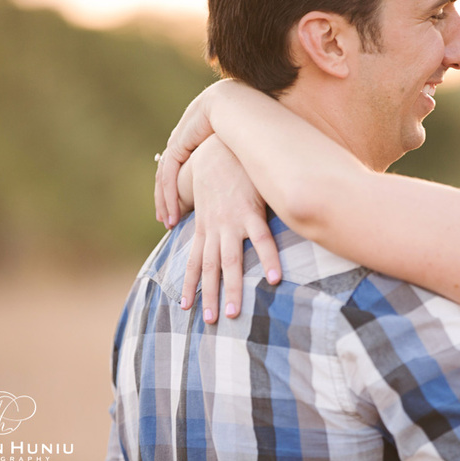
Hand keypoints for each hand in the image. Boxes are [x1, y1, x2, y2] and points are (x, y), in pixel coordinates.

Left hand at [155, 80, 235, 227]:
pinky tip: (171, 214)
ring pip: (164, 179)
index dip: (178, 188)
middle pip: (167, 175)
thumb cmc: (247, 121)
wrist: (238, 104)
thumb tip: (256, 171)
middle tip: (167, 219)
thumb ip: (239, 158)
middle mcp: (182, 140)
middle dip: (166, 199)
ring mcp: (177, 142)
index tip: (181, 207)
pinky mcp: (177, 146)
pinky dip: (168, 197)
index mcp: (194, 137)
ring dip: (165, 202)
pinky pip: (168, 177)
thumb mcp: (240, 145)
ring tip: (168, 222)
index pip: (180, 167)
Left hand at [181, 137, 281, 323]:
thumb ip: (213, 210)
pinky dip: (268, 259)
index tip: (184, 306)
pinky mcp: (252, 210)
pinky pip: (262, 240)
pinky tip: (275, 279)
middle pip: (210, 268)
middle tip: (209, 321)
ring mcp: (232, 220)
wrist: (225, 139)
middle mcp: (215, 226)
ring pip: (231, 261)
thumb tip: (212, 220)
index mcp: (205, 224)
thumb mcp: (214, 192)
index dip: (188, 284)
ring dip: (232, 288)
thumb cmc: (224, 167)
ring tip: (234, 314)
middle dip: (209, 296)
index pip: (193, 261)